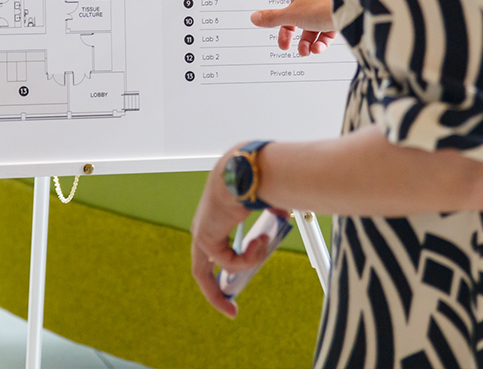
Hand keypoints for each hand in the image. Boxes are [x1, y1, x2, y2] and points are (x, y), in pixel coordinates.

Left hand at [190, 149, 275, 317]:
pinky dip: (246, 258)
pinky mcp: (206, 239)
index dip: (224, 266)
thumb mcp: (264, 200)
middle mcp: (203, 226)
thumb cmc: (256, 179)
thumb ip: (271, 211)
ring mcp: (201, 233)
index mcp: (214, 216)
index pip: (213, 248)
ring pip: (209, 271)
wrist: (248, 170)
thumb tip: (282, 215)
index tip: (235, 285)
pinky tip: (259, 240)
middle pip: (201, 269)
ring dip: (242, 267)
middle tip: (232, 311)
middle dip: (215, 293)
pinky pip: (227, 263)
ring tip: (262, 244)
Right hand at [249, 0, 335, 56]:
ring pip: (309, 28)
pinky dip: (319, 44)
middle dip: (287, 33)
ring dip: (305, 43)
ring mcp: (323, 9)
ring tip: (305, 51)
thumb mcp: (291, 15)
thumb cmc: (321, 6)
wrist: (350, 12)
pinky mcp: (334, 20)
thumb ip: (273, 18)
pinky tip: (317, 49)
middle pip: (292, 15)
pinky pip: (323, 34)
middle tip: (284, 45)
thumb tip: (255, 18)